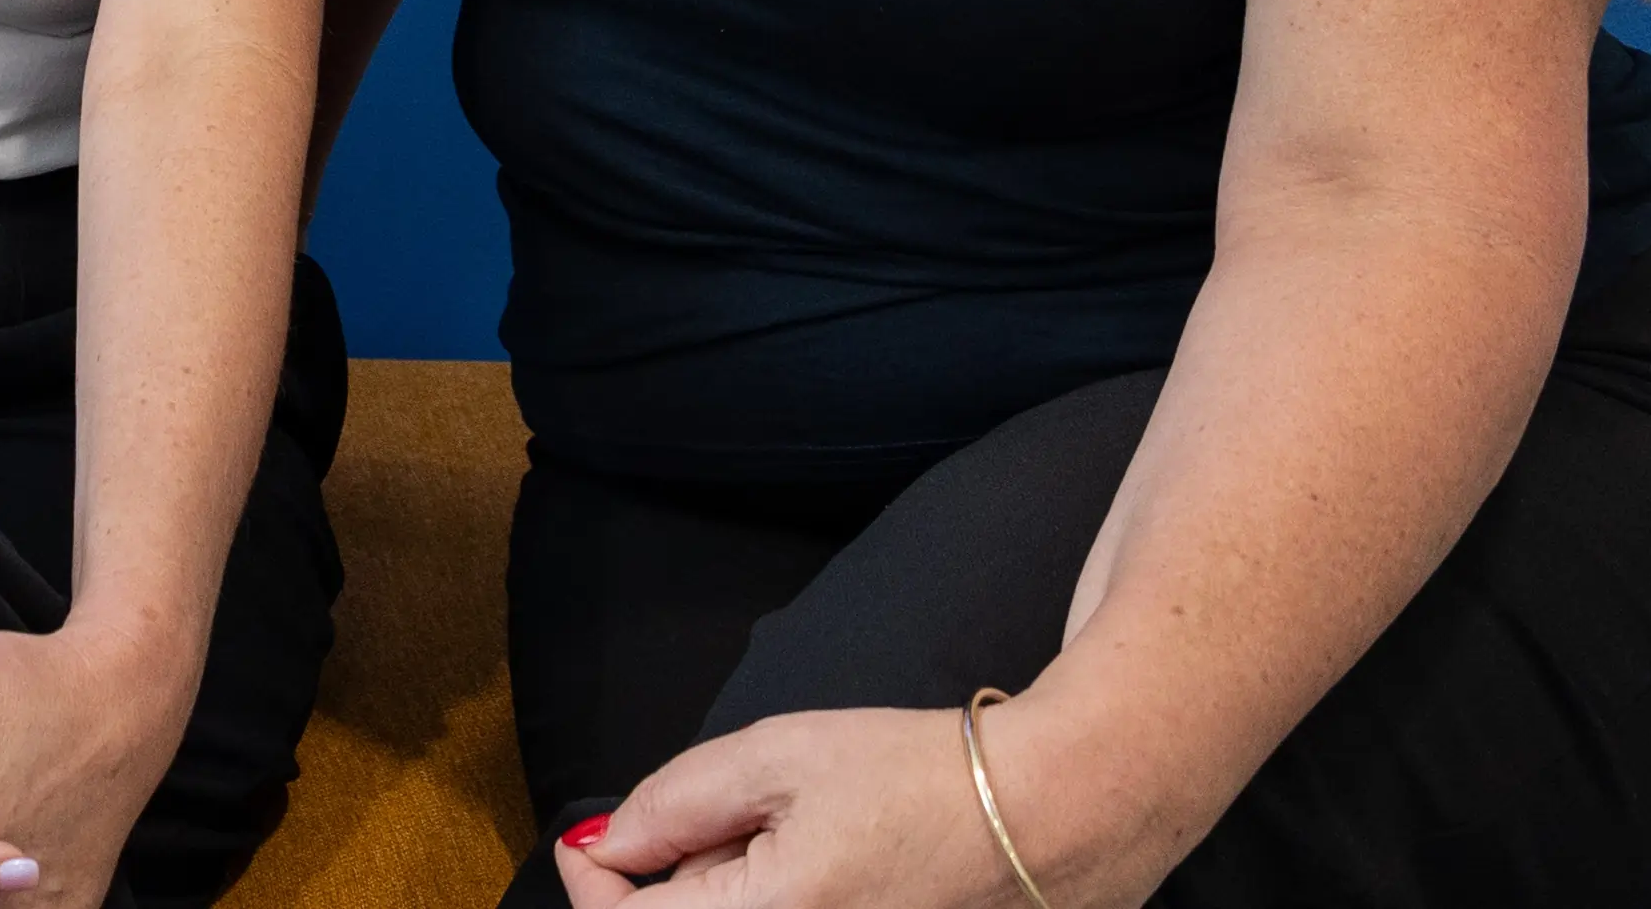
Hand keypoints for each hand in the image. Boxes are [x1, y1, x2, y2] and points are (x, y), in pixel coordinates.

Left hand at [551, 707, 1050, 907]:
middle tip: (719, 831)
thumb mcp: (779, 757)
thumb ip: (675, 804)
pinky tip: (821, 876)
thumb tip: (604, 848)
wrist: (1058, 816)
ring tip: (785, 848)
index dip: (592, 885)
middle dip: (677, 886)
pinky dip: (779, 907)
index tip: (592, 846)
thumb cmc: (925, 778)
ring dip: (730, 898)